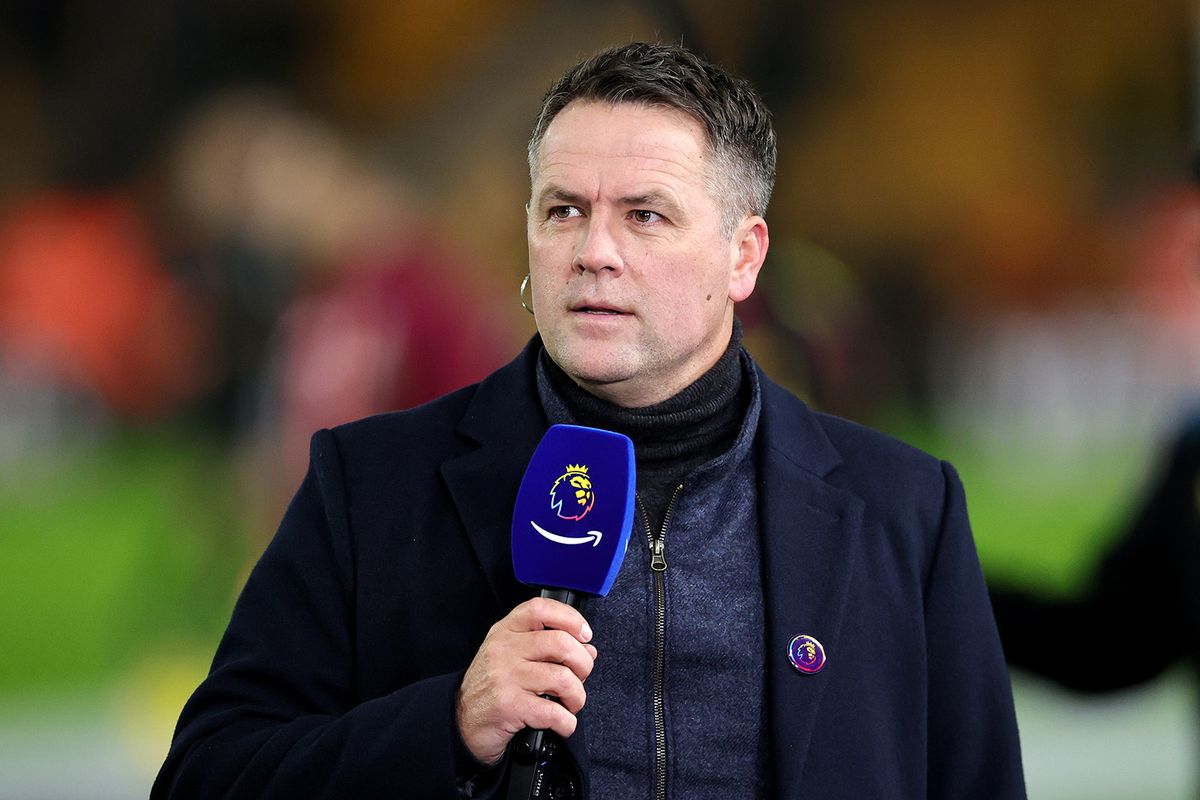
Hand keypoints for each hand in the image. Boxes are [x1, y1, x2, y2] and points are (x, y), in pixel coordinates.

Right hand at [456, 596, 597, 764]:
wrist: (461, 723)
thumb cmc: (491, 689)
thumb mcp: (512, 658)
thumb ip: (549, 649)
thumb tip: (588, 650)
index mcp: (506, 632)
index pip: (541, 608)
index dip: (571, 618)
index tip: (584, 635)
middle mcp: (504, 649)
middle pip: (560, 642)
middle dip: (583, 663)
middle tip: (580, 677)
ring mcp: (505, 677)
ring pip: (562, 678)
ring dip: (577, 696)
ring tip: (571, 704)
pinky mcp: (508, 706)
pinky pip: (553, 712)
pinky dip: (567, 722)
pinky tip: (562, 723)